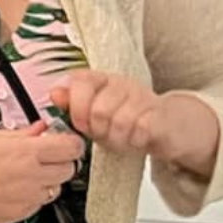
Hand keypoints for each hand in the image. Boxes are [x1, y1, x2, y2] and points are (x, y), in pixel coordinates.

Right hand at [0, 122, 84, 222]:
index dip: (70, 142)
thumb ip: (17, 134)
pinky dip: (31, 196)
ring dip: (47, 179)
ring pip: (54, 189)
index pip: (71, 148)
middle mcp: (29, 180)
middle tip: (43, 153)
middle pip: (69, 170)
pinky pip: (36, 205)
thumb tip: (38, 129)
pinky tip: (9, 188)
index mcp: (22, 154)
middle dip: (61, 160)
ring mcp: (23, 202)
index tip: (62, 139)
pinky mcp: (14, 218)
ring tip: (22, 171)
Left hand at [46, 69, 210, 169]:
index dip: (76, 107)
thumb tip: (54, 94)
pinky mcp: (160, 115)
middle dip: (98, 131)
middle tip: (105, 134)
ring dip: (117, 139)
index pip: (80, 81)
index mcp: (103, 80)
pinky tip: (137, 140)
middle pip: (98, 110)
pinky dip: (135, 142)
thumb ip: (73, 104)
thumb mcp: (95, 114)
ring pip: (119, 122)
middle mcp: (122, 84)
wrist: (169, 127)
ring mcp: (143, 97)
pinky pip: (139, 130)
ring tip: (122, 139)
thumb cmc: (128, 121)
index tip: (80, 123)